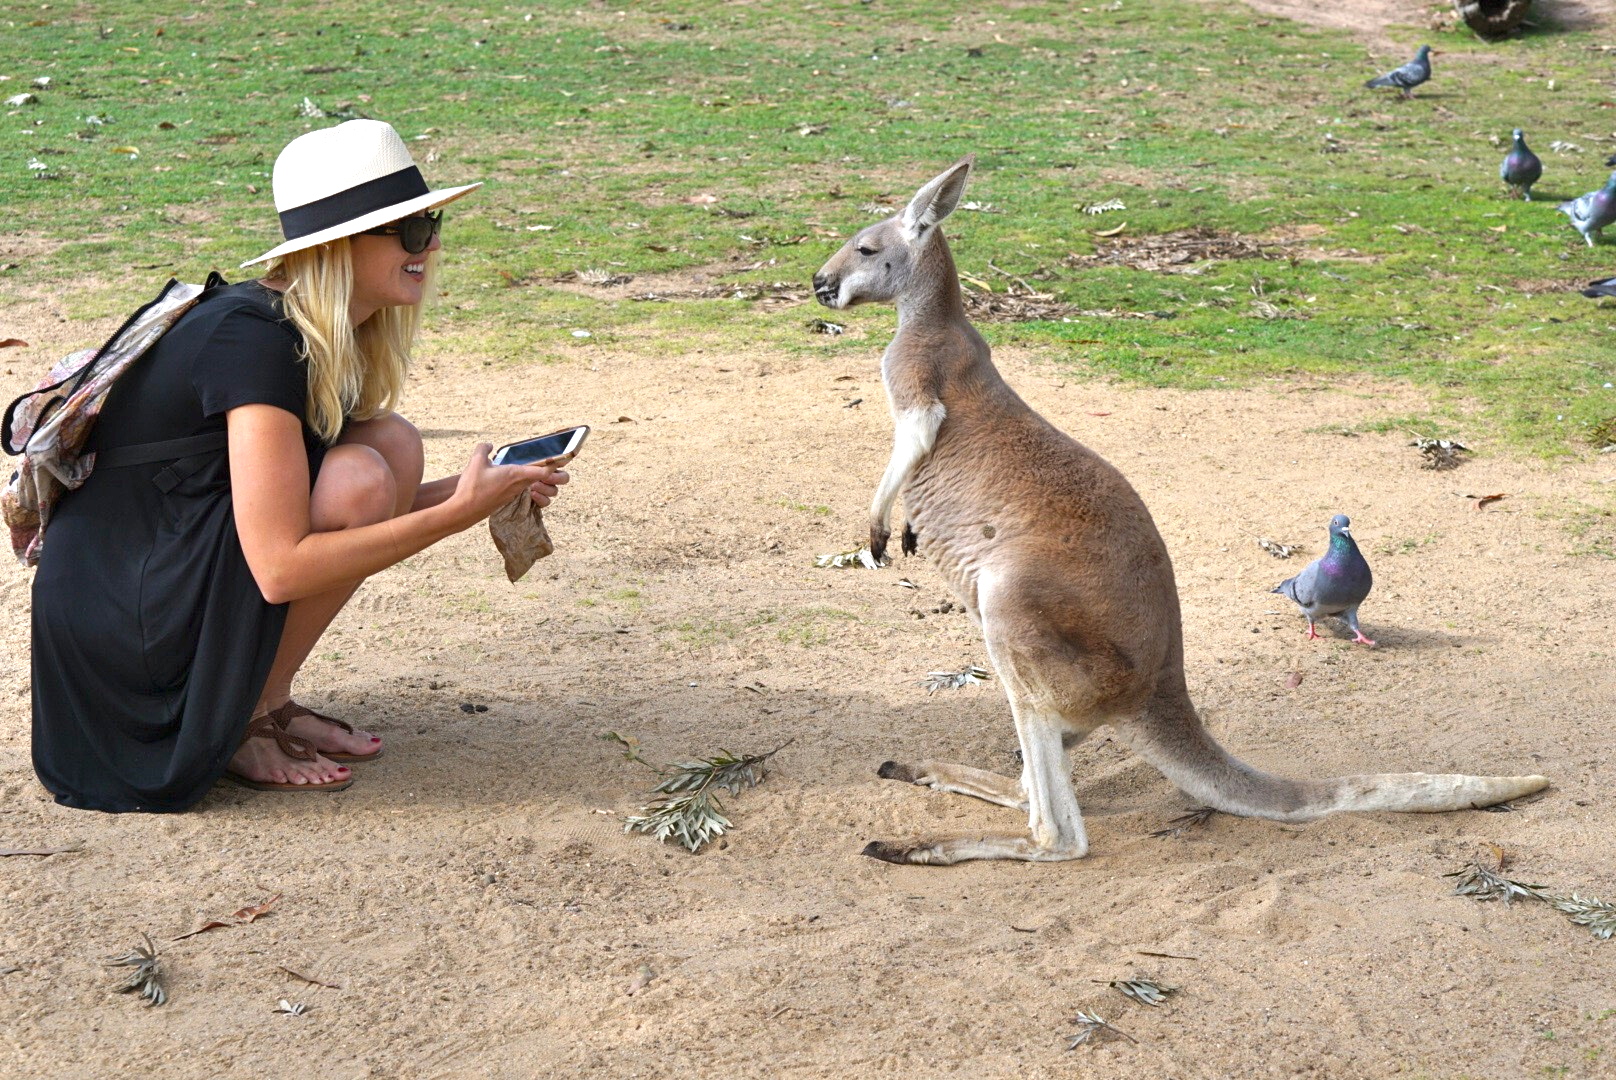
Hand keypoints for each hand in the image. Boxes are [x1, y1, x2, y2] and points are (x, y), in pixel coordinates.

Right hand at [449, 443, 568, 525]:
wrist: (464, 510)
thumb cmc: (472, 487)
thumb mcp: (476, 461)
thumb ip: (484, 448)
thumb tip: (489, 445)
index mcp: (516, 475)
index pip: (544, 471)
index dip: (555, 465)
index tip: (561, 459)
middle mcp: (519, 485)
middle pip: (544, 480)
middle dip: (552, 473)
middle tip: (552, 463)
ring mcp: (514, 494)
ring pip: (533, 484)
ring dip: (536, 479)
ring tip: (532, 470)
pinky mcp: (507, 499)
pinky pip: (522, 489)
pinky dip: (523, 483)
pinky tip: (510, 478)